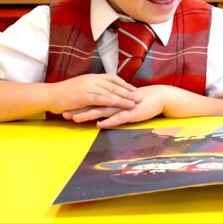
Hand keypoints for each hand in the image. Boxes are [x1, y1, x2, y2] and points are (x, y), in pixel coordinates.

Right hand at [48, 73, 140, 114]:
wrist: (48, 95)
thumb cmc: (62, 93)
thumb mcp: (78, 87)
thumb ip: (89, 88)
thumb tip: (98, 92)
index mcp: (91, 77)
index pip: (111, 78)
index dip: (123, 83)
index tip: (133, 88)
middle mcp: (92, 80)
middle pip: (114, 84)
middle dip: (128, 90)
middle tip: (140, 95)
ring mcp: (89, 87)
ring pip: (111, 92)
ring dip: (124, 97)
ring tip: (135, 102)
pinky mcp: (85, 96)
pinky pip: (102, 99)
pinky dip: (114, 102)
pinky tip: (122, 106)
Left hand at [68, 85, 222, 127]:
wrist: (160, 97)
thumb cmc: (142, 102)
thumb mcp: (124, 104)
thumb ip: (113, 106)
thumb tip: (101, 110)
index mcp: (112, 98)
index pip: (92, 100)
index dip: (78, 104)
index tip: (64, 107)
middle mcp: (115, 101)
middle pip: (92, 105)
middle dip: (77, 109)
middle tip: (62, 114)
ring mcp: (122, 107)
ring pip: (101, 111)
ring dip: (87, 115)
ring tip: (75, 119)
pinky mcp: (131, 113)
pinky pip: (118, 118)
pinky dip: (108, 121)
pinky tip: (99, 125)